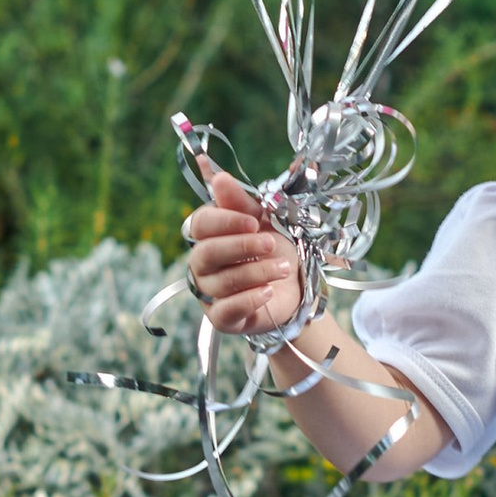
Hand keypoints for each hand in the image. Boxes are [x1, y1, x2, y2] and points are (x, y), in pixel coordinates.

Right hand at [181, 170, 304, 336]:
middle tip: (271, 243)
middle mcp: (201, 264)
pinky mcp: (221, 318)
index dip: (226, 221)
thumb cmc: (274, 250)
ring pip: (222, 282)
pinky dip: (249, 299)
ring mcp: (208, 292)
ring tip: (283, 268)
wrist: (294, 288)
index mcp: (208, 236)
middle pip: (207, 253)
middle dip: (242, 246)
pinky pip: (226, 310)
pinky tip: (267, 291)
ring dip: (257, 272)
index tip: (254, 221)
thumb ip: (241, 203)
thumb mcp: (263, 222)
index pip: (201, 224)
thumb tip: (220, 178)